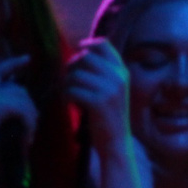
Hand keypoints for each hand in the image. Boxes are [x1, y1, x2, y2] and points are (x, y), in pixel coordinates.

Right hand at [0, 55, 38, 171]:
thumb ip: (8, 109)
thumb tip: (28, 103)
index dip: (13, 63)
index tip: (27, 59)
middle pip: (18, 89)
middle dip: (30, 106)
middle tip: (33, 125)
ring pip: (22, 99)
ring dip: (31, 117)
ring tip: (30, 135)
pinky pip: (21, 109)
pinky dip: (28, 123)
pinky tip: (28, 136)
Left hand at [64, 37, 132, 153]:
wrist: (116, 143)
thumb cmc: (108, 116)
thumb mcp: (111, 90)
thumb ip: (101, 73)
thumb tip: (81, 53)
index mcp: (122, 72)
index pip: (104, 45)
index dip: (88, 44)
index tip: (78, 48)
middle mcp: (118, 77)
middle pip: (85, 57)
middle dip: (71, 67)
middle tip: (68, 80)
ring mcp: (110, 90)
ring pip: (76, 75)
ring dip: (66, 84)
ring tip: (68, 95)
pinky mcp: (99, 103)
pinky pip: (73, 90)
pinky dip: (66, 96)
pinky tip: (69, 103)